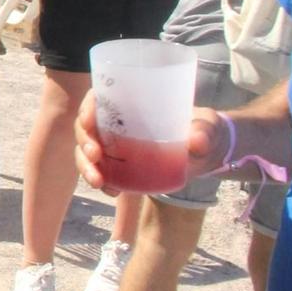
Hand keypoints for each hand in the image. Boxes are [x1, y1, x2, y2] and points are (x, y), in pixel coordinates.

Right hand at [75, 96, 223, 193]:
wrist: (206, 153)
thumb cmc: (203, 129)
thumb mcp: (206, 126)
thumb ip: (203, 131)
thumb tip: (197, 142)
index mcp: (131, 103)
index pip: (99, 99)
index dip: (87, 107)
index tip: (88, 121)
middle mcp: (116, 123)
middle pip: (87, 128)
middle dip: (84, 142)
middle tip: (95, 155)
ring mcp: (116, 146)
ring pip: (87, 152)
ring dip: (86, 165)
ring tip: (97, 181)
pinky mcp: (121, 166)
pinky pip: (102, 172)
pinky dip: (103, 182)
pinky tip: (110, 191)